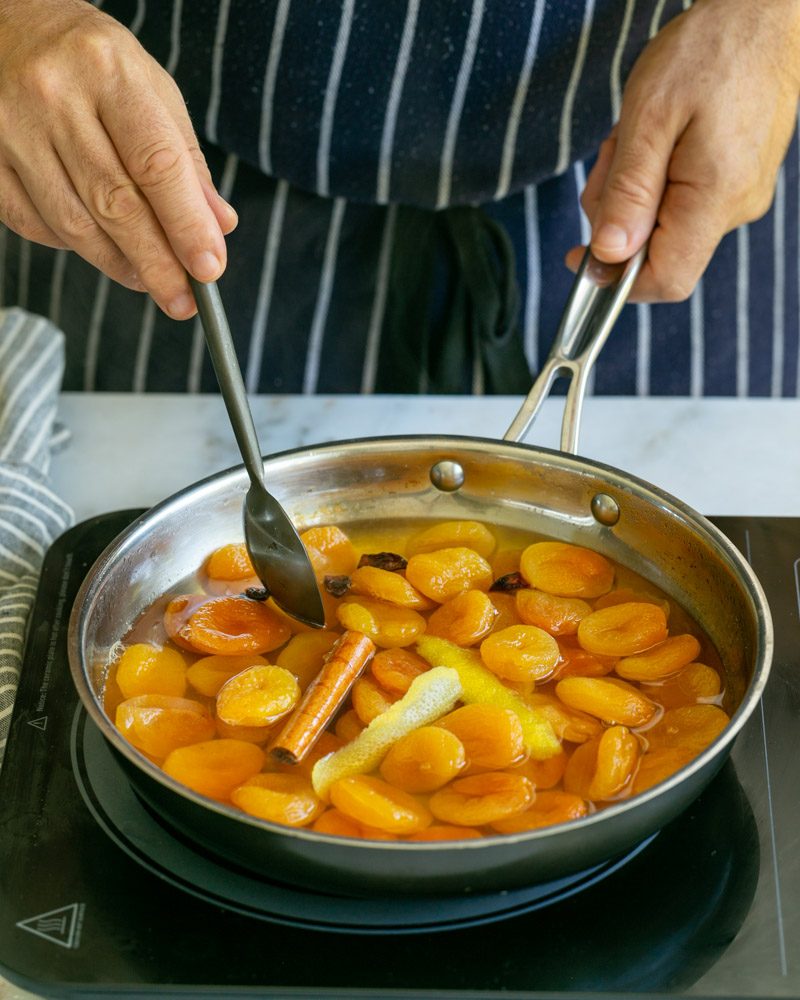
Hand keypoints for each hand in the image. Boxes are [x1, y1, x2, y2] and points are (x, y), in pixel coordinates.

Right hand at [0, 0, 237, 317]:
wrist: (8, 24)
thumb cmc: (90, 60)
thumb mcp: (151, 89)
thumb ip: (186, 159)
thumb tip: (218, 225)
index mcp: (108, 71)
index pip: (158, 165)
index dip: (187, 227)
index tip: (209, 269)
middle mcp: (54, 96)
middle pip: (116, 205)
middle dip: (158, 264)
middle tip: (183, 299)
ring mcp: (11, 127)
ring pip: (75, 224)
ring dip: (120, 264)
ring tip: (150, 280)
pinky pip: (35, 224)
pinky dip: (73, 247)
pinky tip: (100, 246)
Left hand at [566, 0, 799, 301]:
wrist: (761, 12)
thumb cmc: (707, 52)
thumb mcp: (648, 119)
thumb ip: (627, 193)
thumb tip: (607, 255)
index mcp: (716, 197)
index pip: (667, 279)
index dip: (618, 282)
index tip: (580, 258)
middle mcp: (736, 208)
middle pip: (657, 252)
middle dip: (618, 217)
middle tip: (613, 157)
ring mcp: (741, 196)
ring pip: (664, 225)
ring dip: (633, 190)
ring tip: (637, 136)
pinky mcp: (737, 182)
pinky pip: (681, 202)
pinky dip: (655, 177)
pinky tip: (658, 138)